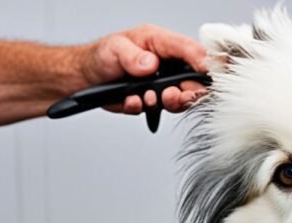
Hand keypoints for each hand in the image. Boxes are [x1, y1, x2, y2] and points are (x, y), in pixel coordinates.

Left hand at [77, 25, 207, 114]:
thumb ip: (132, 56)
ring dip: (169, 102)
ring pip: (181, 98)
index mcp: (161, 43)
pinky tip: (133, 100)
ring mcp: (162, 84)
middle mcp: (166, 64)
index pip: (190, 49)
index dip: (202, 61)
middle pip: (193, 79)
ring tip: (150, 98)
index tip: (205, 71)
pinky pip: (159, 110)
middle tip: (174, 95)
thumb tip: (150, 63)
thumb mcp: (113, 49)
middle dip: (188, 91)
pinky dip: (145, 108)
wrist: (85, 78)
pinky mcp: (155, 100)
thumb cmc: (101, 56)